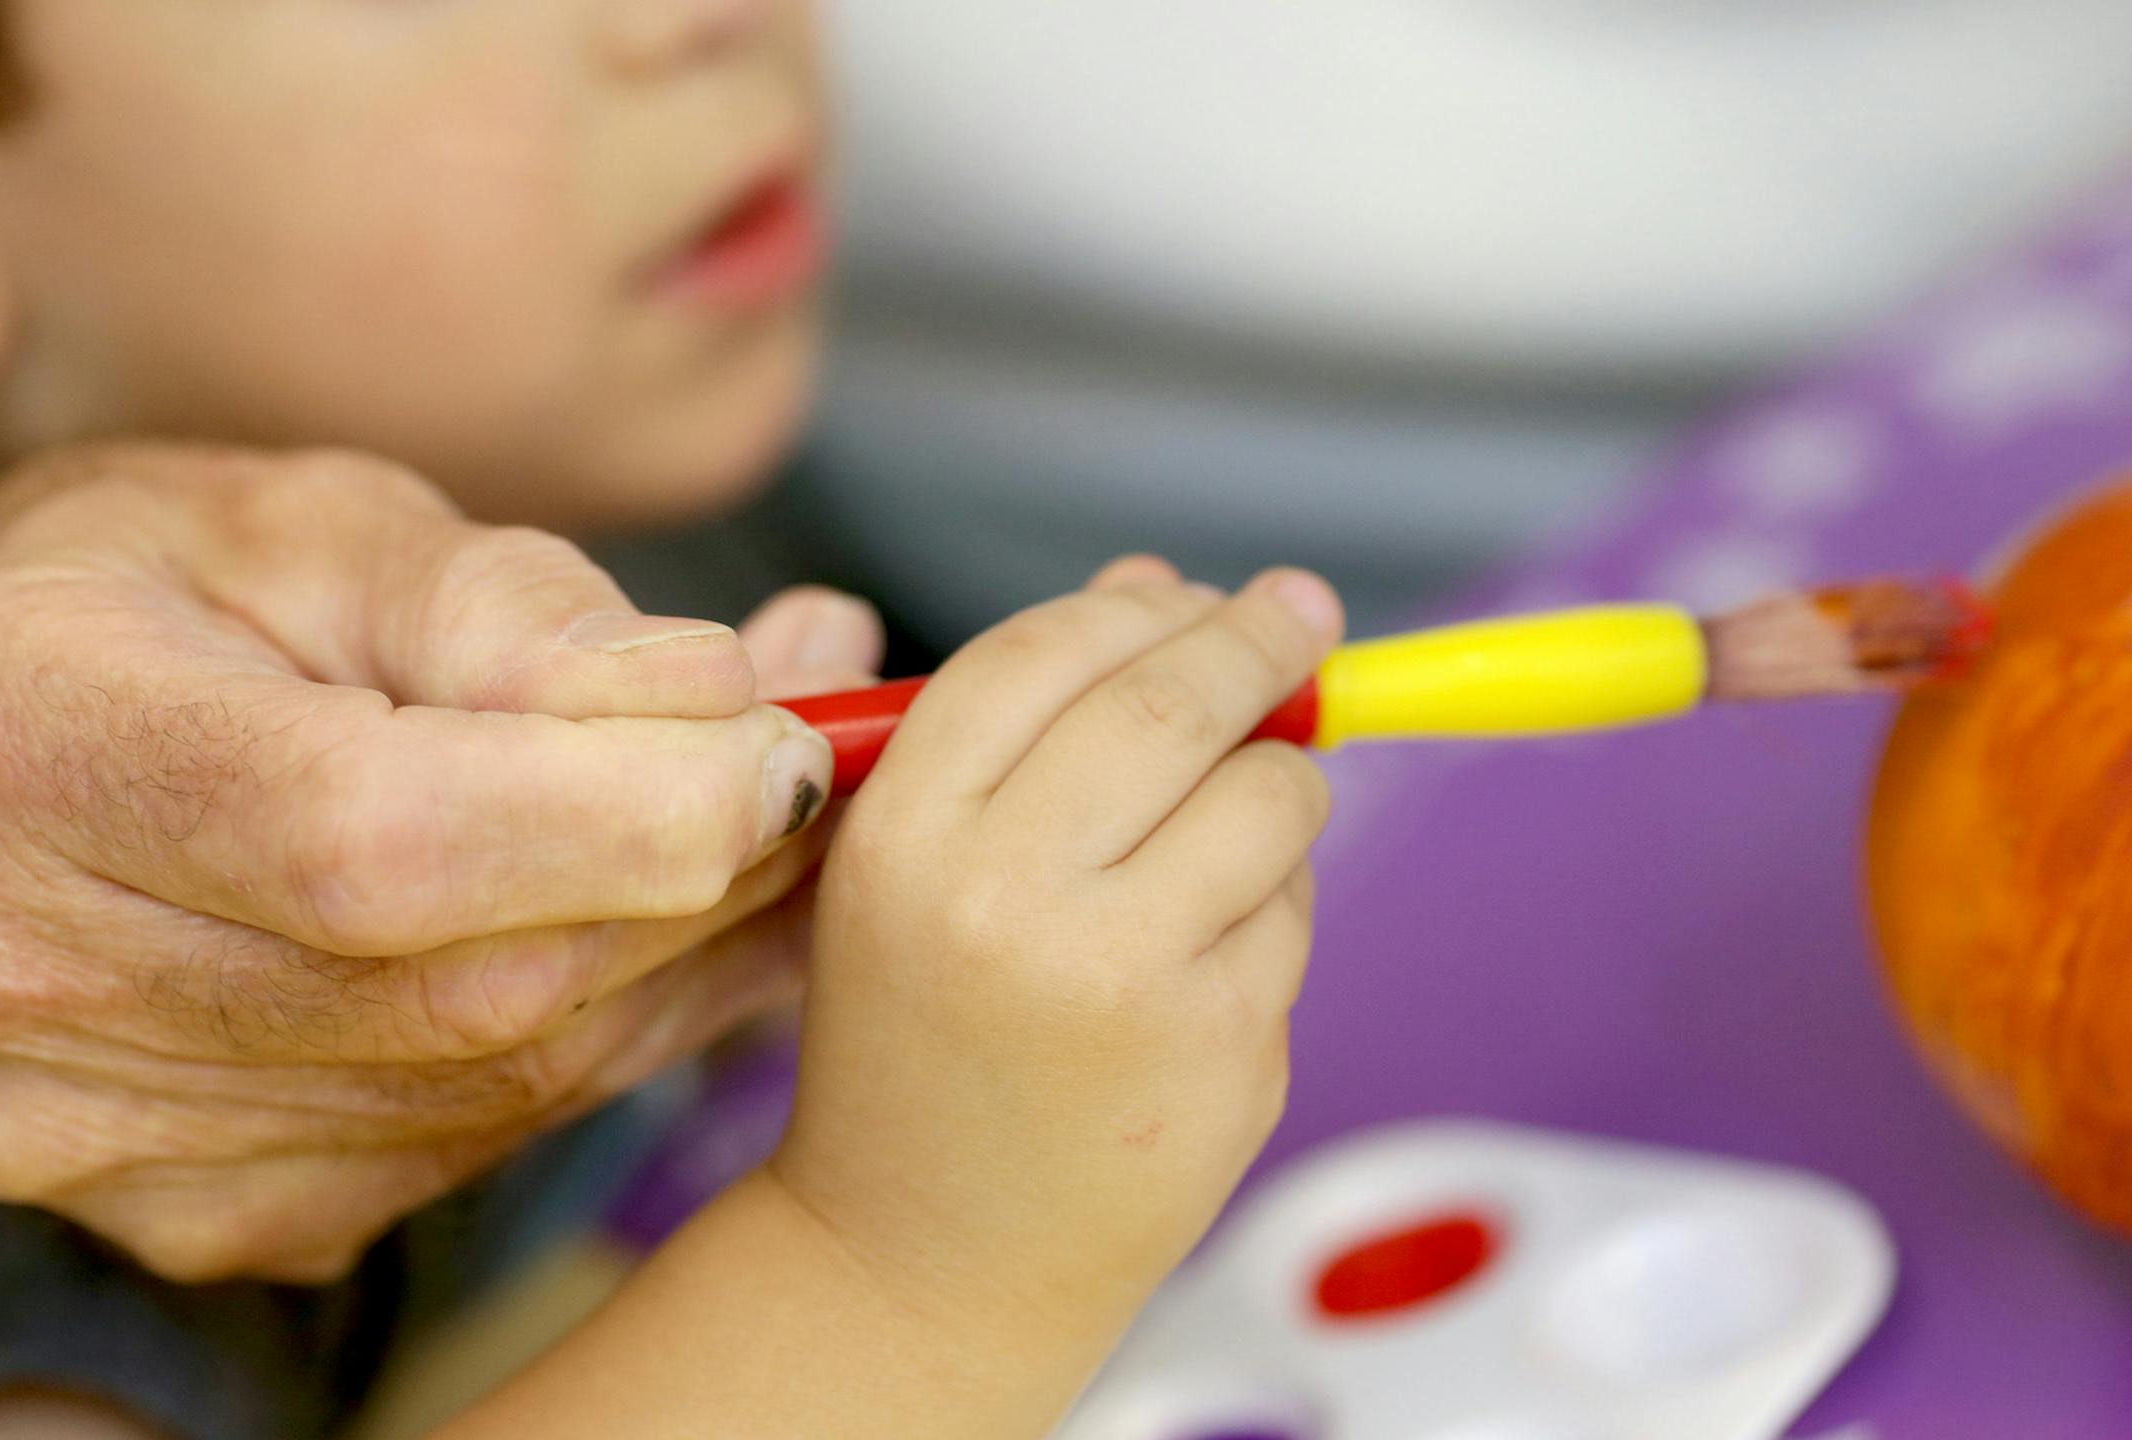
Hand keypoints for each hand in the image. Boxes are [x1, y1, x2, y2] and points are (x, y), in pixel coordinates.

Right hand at [0, 442, 879, 1281]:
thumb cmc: (140, 600)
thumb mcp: (293, 527)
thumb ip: (496, 601)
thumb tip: (712, 698)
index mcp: (48, 758)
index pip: (379, 845)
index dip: (630, 805)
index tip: (791, 732)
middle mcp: (56, 991)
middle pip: (483, 985)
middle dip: (710, 867)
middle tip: (824, 750)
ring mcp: (131, 1138)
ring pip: (515, 1083)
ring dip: (693, 948)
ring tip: (771, 809)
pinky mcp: (218, 1203)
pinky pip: (490, 1138)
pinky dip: (614, 1024)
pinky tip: (663, 916)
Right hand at [772, 556, 1336, 1341]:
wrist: (922, 1262)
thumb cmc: (919, 1042)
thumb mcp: (920, 872)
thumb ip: (1025, 725)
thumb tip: (1161, 584)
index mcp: (904, 839)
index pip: (1045, 652)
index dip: (1145, 605)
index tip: (1212, 589)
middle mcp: (1007, 900)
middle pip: (1174, 700)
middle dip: (1261, 638)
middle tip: (1303, 614)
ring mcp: (1126, 983)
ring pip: (1272, 799)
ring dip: (1277, 786)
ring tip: (1225, 833)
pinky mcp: (1223, 1054)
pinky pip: (1294, 915)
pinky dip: (1270, 911)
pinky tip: (1198, 969)